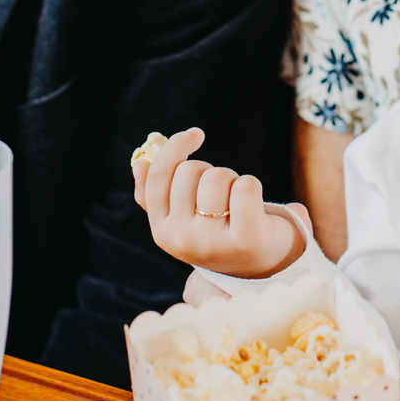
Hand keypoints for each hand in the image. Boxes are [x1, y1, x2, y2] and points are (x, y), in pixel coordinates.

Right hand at [133, 128, 306, 278]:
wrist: (259, 266)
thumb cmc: (218, 230)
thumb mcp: (183, 217)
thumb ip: (156, 193)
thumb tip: (140, 163)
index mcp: (162, 231)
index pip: (157, 175)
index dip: (175, 146)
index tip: (196, 134)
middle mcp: (183, 240)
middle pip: (190, 170)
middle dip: (210, 170)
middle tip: (222, 192)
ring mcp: (213, 242)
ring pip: (218, 176)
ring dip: (232, 179)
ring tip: (236, 202)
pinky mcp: (246, 239)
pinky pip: (246, 186)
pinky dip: (252, 185)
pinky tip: (253, 205)